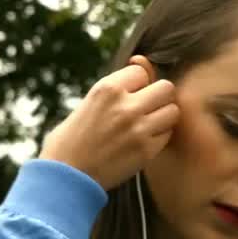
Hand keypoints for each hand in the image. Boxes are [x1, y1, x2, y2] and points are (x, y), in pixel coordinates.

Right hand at [40, 55, 178, 190]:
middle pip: (166, 88)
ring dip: (163, 117)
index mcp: (107, 89)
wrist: (64, 177)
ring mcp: (138, 129)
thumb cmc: (71, 140)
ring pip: (173, 111)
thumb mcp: (88, 103)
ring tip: (147, 126)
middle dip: (158, 97)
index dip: (139, 84)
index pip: (142, 71)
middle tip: (147, 109)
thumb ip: (117, 86)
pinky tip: (143, 142)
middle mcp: (125, 105)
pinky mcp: (146, 151)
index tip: (131, 96)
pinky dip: (159, 138)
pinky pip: (167, 135)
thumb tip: (142, 61)